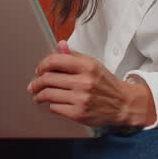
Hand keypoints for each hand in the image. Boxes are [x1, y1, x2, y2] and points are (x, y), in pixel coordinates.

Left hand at [27, 40, 156, 127]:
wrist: (123, 104)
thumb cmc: (106, 84)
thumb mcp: (93, 65)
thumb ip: (74, 56)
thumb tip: (60, 44)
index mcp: (87, 66)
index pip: (56, 60)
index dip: (43, 65)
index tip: (39, 70)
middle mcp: (84, 82)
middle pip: (48, 78)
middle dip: (36, 82)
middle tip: (34, 85)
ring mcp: (81, 98)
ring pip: (49, 94)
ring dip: (39, 95)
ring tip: (38, 96)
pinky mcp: (79, 114)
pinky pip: (55, 108)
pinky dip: (51, 105)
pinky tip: (53, 104)